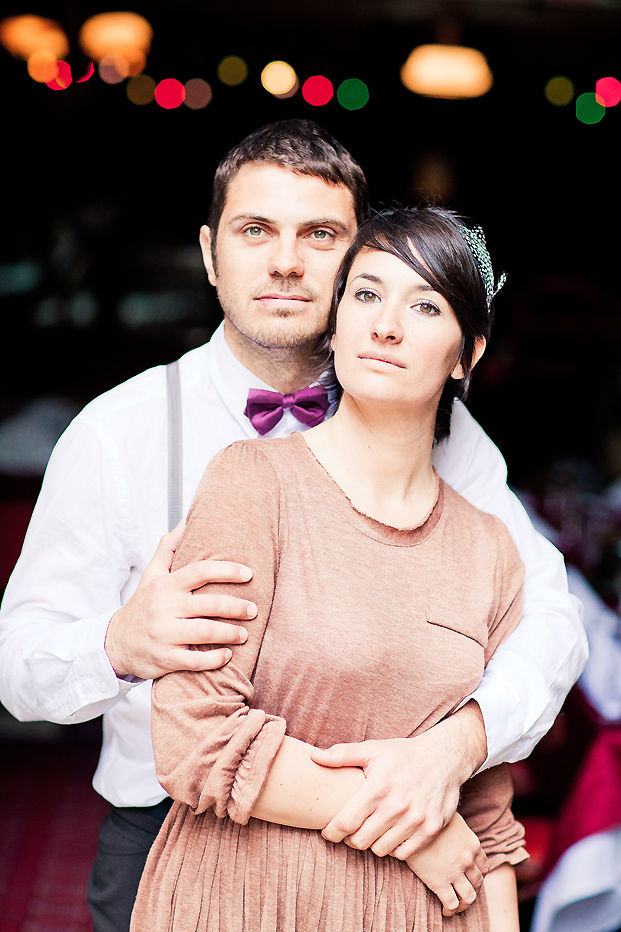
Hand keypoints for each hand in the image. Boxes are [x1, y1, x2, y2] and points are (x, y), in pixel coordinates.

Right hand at [105, 520, 256, 678]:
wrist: (115, 641)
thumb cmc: (142, 605)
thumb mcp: (151, 574)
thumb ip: (168, 547)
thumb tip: (186, 519)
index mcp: (166, 586)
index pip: (200, 571)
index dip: (227, 570)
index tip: (248, 573)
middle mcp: (165, 608)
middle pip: (208, 604)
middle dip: (236, 607)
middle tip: (253, 609)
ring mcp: (164, 634)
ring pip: (205, 633)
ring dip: (229, 633)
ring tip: (245, 633)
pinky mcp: (164, 659)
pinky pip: (194, 661)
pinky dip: (214, 659)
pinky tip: (227, 655)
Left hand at [310, 703, 486, 857]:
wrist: (444, 757)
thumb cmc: (402, 754)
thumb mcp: (372, 749)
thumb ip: (341, 755)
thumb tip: (313, 757)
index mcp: (378, 787)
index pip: (345, 823)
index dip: (331, 832)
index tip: (328, 832)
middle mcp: (397, 806)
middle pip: (360, 841)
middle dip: (349, 838)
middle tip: (348, 831)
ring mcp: (416, 820)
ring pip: (380, 849)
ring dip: (371, 843)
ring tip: (369, 830)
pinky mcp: (430, 829)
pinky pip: (402, 853)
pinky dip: (393, 848)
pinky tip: (390, 833)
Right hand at [406, 813, 487, 916]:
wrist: (411, 822)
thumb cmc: (427, 816)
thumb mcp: (450, 818)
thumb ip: (457, 829)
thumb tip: (452, 829)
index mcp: (472, 843)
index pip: (483, 866)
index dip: (477, 875)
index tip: (470, 878)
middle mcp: (468, 859)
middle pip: (477, 882)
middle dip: (471, 890)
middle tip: (462, 893)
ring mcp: (455, 872)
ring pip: (469, 897)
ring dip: (464, 904)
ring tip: (456, 906)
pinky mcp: (440, 882)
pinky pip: (452, 903)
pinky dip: (451, 910)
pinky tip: (445, 910)